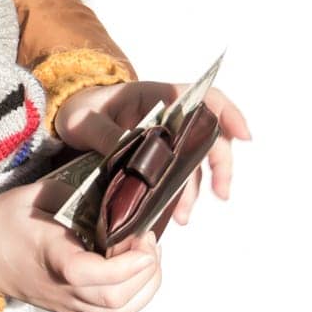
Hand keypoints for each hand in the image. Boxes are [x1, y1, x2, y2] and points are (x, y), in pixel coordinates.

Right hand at [0, 179, 162, 311]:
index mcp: (52, 260)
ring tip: (147, 256)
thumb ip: (75, 193)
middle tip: (148, 240)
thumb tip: (110, 193)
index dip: (128, 263)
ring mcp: (69, 304)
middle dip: (147, 271)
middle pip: (116, 301)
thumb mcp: (33, 194)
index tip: (143, 237)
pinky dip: (134, 293)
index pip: (95, 276)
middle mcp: (63, 290)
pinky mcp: (72, 308)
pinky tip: (134, 269)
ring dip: (145, 286)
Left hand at [54, 80, 252, 224]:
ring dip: (194, 189)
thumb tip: (130, 151)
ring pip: (193, 161)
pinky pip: (176, 175)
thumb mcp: (84, 121)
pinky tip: (172, 214)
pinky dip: (178, 194)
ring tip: (183, 216)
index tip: (243, 137)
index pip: (203, 98)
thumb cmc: (80, 110)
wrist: (68, 121)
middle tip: (221, 194)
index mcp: (156, 95)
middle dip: (220, 164)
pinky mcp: (157, 158)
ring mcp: (165, 138)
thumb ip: (106, 134)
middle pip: (208, 135)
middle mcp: (168, 116)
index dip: (228, 114)